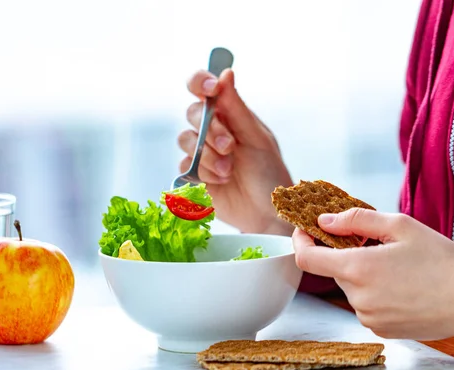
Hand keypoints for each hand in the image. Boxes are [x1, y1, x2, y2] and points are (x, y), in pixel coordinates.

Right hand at [178, 68, 293, 234]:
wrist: (267, 212)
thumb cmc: (268, 173)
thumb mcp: (257, 138)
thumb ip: (237, 108)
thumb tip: (226, 72)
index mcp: (228, 114)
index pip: (202, 87)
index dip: (200, 82)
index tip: (211, 88)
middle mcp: (210, 129)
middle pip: (192, 114)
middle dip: (210, 131)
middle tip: (230, 147)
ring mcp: (199, 152)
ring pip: (185, 140)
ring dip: (208, 156)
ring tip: (229, 171)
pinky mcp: (192, 175)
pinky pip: (184, 166)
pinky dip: (203, 173)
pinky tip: (221, 182)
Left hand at [292, 208, 453, 340]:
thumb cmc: (441, 259)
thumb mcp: (400, 226)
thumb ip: (355, 220)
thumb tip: (323, 221)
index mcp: (358, 269)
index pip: (306, 258)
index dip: (301, 241)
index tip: (306, 230)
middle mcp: (357, 297)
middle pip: (333, 270)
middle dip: (345, 254)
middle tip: (373, 244)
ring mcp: (368, 317)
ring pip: (350, 287)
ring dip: (362, 274)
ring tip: (395, 268)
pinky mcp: (380, 329)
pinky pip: (364, 305)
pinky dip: (373, 292)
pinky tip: (400, 287)